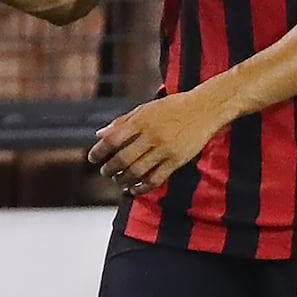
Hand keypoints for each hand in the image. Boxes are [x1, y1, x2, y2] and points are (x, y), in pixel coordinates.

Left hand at [87, 91, 221, 194]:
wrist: (204, 109)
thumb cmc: (172, 107)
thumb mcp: (144, 109)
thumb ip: (122, 122)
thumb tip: (99, 134)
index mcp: (141, 120)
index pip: (113, 139)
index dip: (99, 151)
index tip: (92, 158)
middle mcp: (151, 135)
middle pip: (123, 158)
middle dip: (110, 169)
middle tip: (105, 172)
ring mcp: (165, 149)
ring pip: (138, 171)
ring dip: (123, 180)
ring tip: (118, 181)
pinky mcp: (177, 160)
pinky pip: (156, 179)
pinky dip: (142, 187)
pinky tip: (134, 189)